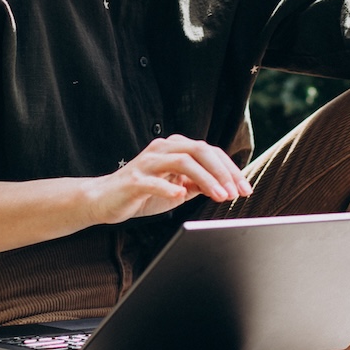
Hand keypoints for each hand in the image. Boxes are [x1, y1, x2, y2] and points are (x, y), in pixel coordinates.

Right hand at [87, 135, 252, 224]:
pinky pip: (153, 181)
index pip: (209, 152)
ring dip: (206, 179)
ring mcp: (146, 163)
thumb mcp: (177, 188)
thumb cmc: (142, 193)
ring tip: (221, 196)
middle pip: (199, 150)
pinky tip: (181, 195)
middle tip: (237, 192)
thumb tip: (226, 186)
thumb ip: (198, 184)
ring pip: (181, 161)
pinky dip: (169, 187)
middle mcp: (161, 149)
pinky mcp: (133, 180)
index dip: (230, 169)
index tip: (245, 188)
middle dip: (223, 172)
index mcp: (174, 149)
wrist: (103, 200)